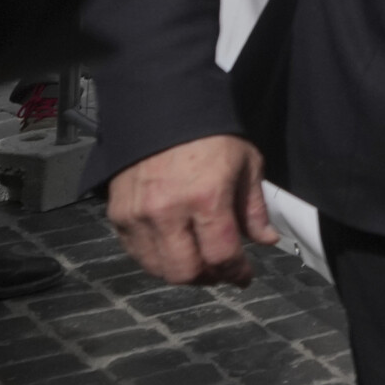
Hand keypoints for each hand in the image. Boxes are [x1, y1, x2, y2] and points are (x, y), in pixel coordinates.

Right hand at [107, 135, 278, 286]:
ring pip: (158, 268)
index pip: (221, 255)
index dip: (236, 272)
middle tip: (220, 270)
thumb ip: (254, 208)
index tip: (244, 275)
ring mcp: (138, 215)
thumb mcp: (246, 163)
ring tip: (199, 260)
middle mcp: (168, 211)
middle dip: (208, 277)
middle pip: (185, 272)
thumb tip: (266, 240)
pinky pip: (136, 253)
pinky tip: (173, 247)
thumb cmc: (209, 132)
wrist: (161, 107)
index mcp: (206, 197)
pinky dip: (156, 258)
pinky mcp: (118, 214)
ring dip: (181, 272)